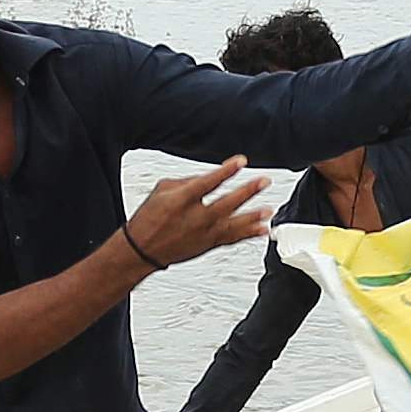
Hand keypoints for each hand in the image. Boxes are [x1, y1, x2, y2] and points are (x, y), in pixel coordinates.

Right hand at [124, 162, 275, 270]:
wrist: (141, 250)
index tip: (241, 161)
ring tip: (269, 210)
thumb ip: (188, 181)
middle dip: (247, 191)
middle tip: (263, 181)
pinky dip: (248, 234)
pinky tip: (262, 229)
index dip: (226, 171)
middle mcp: (194, 218)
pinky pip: (232, 239)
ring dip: (253, 216)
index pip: (208, 182)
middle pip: (226, 203)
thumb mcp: (162, 191)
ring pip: (233, 224)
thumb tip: (211, 177)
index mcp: (181, 200)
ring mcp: (203, 234)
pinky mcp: (208, 245)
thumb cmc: (149, 218)